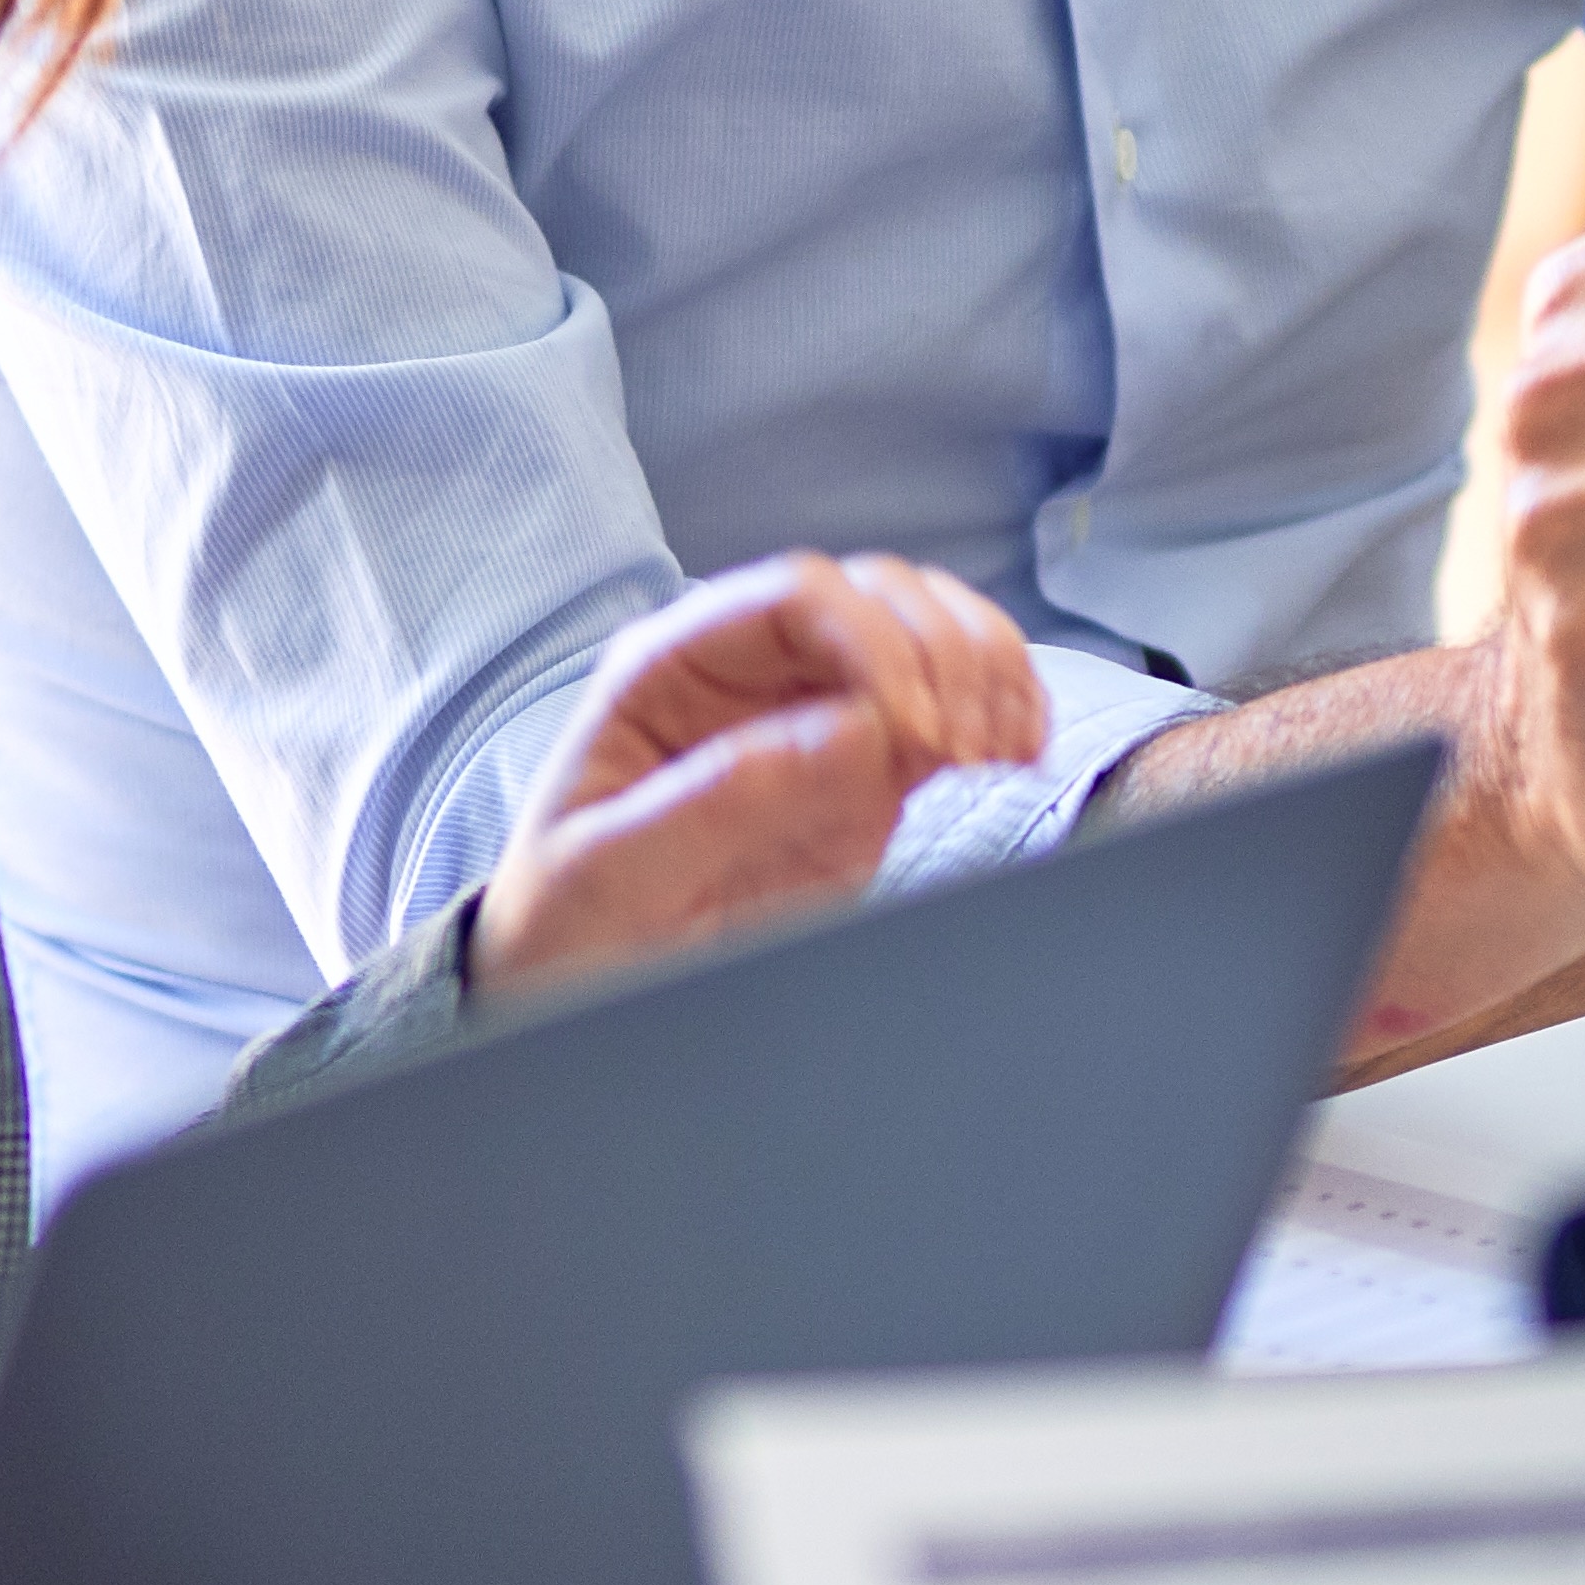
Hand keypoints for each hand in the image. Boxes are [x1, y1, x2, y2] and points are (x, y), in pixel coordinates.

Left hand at [472, 552, 1048, 994]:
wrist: (576, 986)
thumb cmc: (563, 922)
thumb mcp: (609, 870)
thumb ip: (721, 799)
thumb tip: (850, 734)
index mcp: (669, 668)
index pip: (794, 598)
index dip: (872, 641)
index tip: (909, 724)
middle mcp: (749, 675)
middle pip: (878, 601)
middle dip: (946, 655)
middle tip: (970, 743)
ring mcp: (815, 720)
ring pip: (928, 639)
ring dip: (989, 672)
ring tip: (1012, 745)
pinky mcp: (867, 775)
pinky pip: (952, 711)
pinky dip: (1001, 716)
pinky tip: (1021, 750)